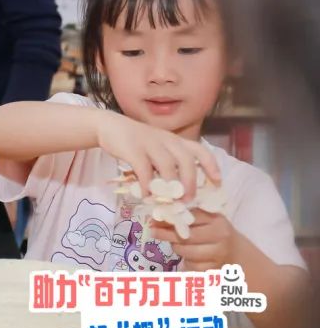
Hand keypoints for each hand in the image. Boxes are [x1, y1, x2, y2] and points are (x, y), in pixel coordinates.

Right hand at [96, 112, 220, 198]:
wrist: (109, 126)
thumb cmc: (135, 140)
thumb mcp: (158, 145)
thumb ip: (169, 161)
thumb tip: (179, 187)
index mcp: (175, 140)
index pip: (201, 150)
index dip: (212, 166)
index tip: (218, 182)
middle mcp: (167, 140)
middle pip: (187, 161)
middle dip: (190, 182)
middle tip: (188, 199)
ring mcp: (150, 144)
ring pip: (168, 166)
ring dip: (170, 186)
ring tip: (169, 200)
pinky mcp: (133, 150)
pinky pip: (144, 171)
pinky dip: (147, 186)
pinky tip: (146, 195)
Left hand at [150, 210, 236, 270]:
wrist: (236, 252)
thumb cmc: (216, 231)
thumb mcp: (206, 219)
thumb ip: (186, 215)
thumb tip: (157, 214)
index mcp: (218, 222)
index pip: (189, 220)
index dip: (170, 219)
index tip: (154, 219)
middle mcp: (220, 238)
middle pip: (185, 237)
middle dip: (166, 234)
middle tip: (153, 231)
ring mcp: (218, 255)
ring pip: (185, 252)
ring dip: (176, 247)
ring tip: (175, 243)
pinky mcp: (213, 270)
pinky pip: (190, 265)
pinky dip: (185, 261)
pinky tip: (188, 255)